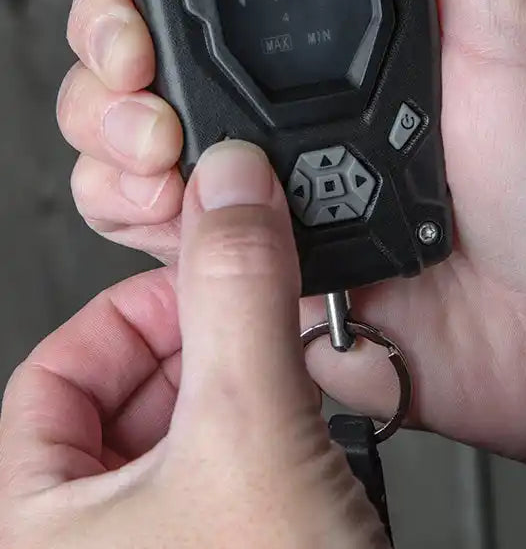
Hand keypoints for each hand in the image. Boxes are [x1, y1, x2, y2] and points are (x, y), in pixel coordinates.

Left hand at [0, 142, 385, 548]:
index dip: (137, 313)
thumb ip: (240, 296)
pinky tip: (320, 458)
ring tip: (300, 396)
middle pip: (132, 402)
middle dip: (213, 353)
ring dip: (253, 399)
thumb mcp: (252, 440)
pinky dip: (275, 449)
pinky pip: (234, 482)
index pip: (55, 374)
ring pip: (192, 441)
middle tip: (269, 336)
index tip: (210, 282)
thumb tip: (231, 187)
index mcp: (27, 528)